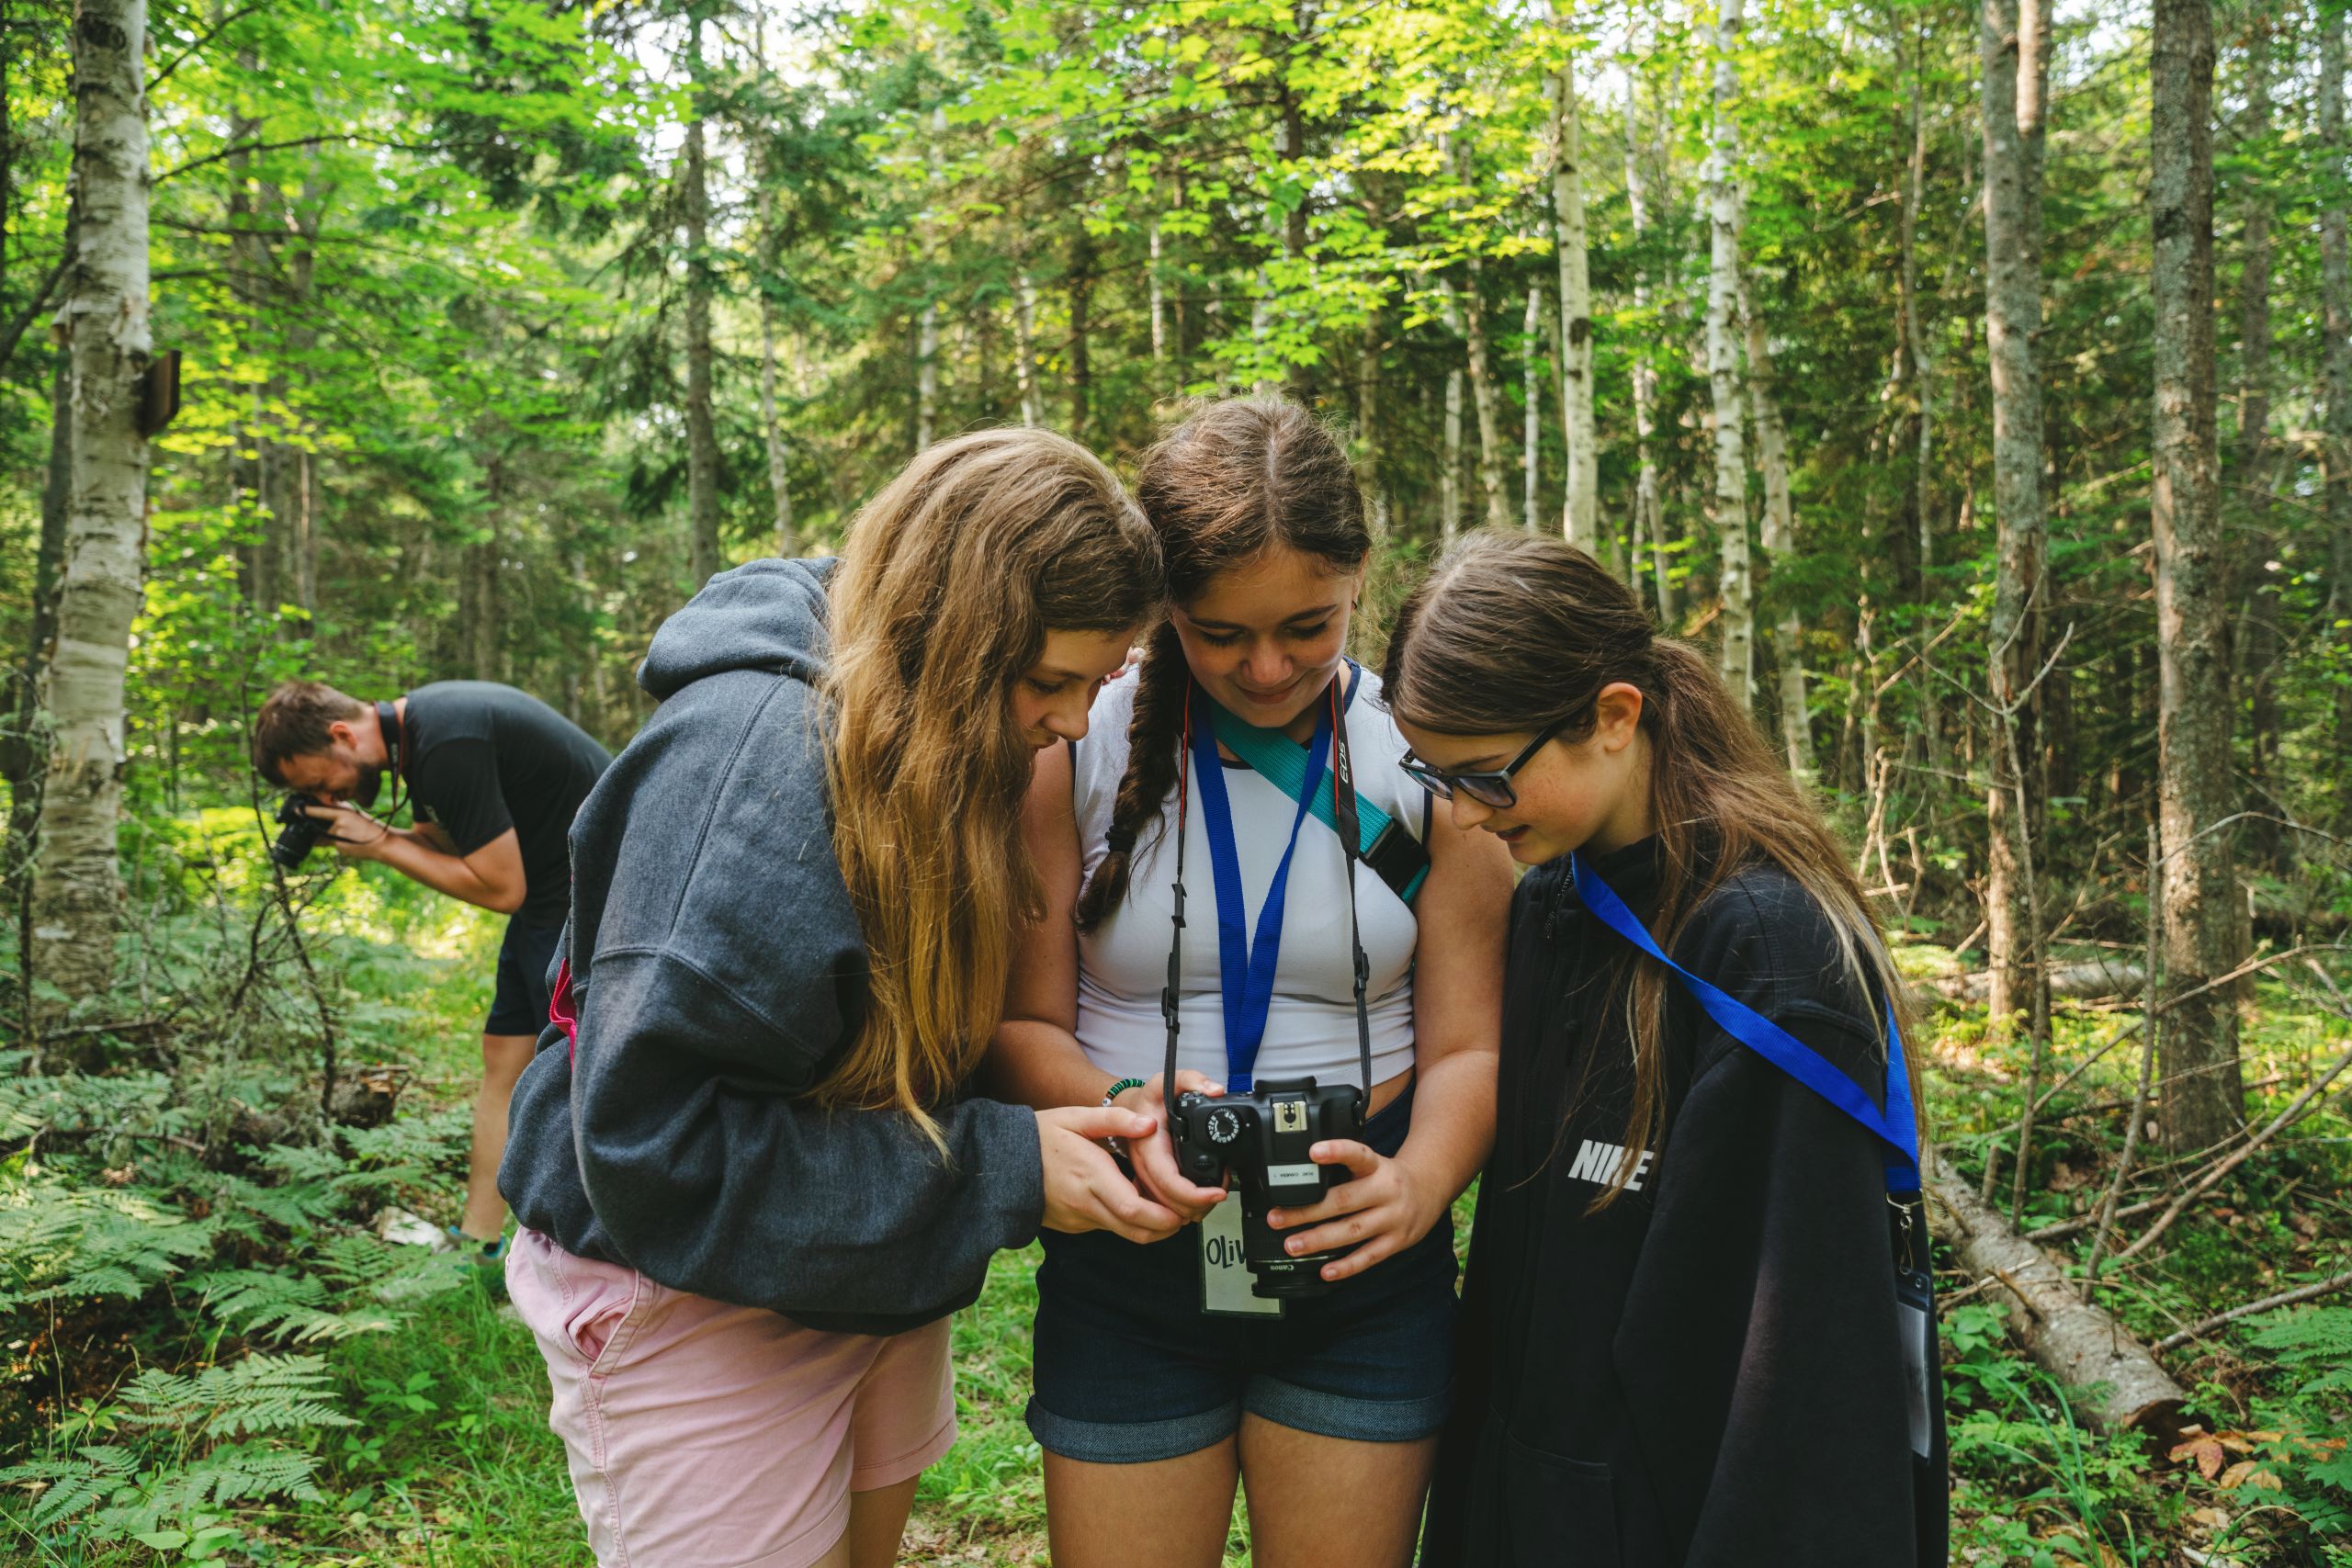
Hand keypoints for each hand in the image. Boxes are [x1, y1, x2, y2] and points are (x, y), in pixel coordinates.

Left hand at [302, 801, 390, 860]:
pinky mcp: (339, 846)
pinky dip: (341, 845)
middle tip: (341, 830)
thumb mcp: (356, 816)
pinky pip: (334, 845)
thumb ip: (340, 815)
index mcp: (343, 812)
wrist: (383, 843)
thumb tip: (323, 816)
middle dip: (324, 829)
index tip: (296, 810)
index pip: (320, 811)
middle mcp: (339, 822)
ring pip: (327, 837)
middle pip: (321, 826)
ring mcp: (338, 835)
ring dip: (335, 838)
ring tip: (353, 837)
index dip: (307, 810)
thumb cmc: (370, 827)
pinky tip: (353, 844)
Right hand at [1037, 1105, 1184, 1243]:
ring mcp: (1080, 1219)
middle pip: (1136, 1231)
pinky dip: (1129, 1221)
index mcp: (1091, 1176)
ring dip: (1151, 1227)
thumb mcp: (1076, 1118)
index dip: (1164, 1216)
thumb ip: (1115, 1120)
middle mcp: (1086, 1204)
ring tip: (1169, 1208)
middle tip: (1188, 1213)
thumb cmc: (1040, 1137)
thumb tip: (1149, 1124)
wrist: (1002, 1163)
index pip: (1133, 1208)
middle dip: (1168, 1228)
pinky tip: (1136, 1201)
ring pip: (1126, 1234)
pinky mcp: (1075, 1225)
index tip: (1185, 1210)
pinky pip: (1110, 1228)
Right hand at [1113, 1070, 1228, 1223]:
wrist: (1128, 1110)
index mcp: (1148, 1148)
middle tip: (1221, 1192)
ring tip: (1212, 1196)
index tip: (1218, 1193)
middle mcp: (1143, 1169)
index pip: (1170, 1183)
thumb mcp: (1166, 1082)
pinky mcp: (1145, 1187)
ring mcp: (1142, 1180)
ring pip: (1166, 1212)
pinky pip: (1162, 1209)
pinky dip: (1181, 1210)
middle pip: (1170, 1206)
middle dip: (1200, 1206)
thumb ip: (1191, 1080)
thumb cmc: (1148, 1100)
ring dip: (1192, 1210)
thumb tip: (1214, 1090)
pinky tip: (1196, 1202)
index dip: (1195, 1195)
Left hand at [1266, 1141, 1445, 1283]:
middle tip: (1277, 1218)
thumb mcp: (1372, 1163)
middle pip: (1344, 1201)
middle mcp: (1386, 1191)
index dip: (1336, 1151)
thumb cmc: (1389, 1177)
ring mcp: (1393, 1218)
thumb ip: (1345, 1168)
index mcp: (1378, 1167)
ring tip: (1292, 1245)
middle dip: (1307, 1211)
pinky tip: (1325, 1271)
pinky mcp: (1397, 1242)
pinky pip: (1369, 1256)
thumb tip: (1302, 1173)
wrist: (1430, 1188)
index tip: (1313, 1152)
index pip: (1358, 1155)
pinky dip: (1347, 1266)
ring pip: (1352, 1231)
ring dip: (1319, 1240)